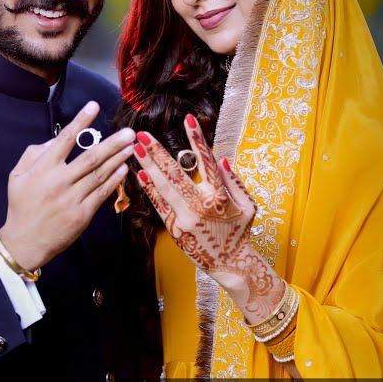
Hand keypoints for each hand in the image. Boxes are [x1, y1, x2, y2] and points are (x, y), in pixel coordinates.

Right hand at [0, 101, 135, 271]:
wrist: (25, 241)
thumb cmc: (21, 206)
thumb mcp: (16, 176)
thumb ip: (33, 154)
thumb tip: (54, 140)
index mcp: (43, 169)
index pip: (65, 139)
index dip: (81, 121)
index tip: (93, 106)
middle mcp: (59, 182)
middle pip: (91, 157)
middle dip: (113, 143)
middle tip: (129, 132)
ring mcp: (72, 199)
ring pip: (100, 174)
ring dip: (118, 158)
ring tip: (131, 146)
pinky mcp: (82, 214)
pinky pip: (102, 193)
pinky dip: (114, 180)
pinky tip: (123, 168)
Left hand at [133, 115, 284, 319]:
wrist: (229, 263)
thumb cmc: (240, 231)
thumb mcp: (248, 205)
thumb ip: (234, 181)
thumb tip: (219, 158)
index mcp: (219, 196)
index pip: (206, 161)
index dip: (197, 139)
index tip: (187, 118)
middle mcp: (200, 206)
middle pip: (175, 174)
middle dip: (157, 152)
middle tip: (142, 134)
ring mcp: (184, 219)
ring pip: (162, 187)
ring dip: (147, 166)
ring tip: (134, 149)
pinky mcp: (174, 229)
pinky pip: (158, 205)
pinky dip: (148, 189)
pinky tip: (139, 174)